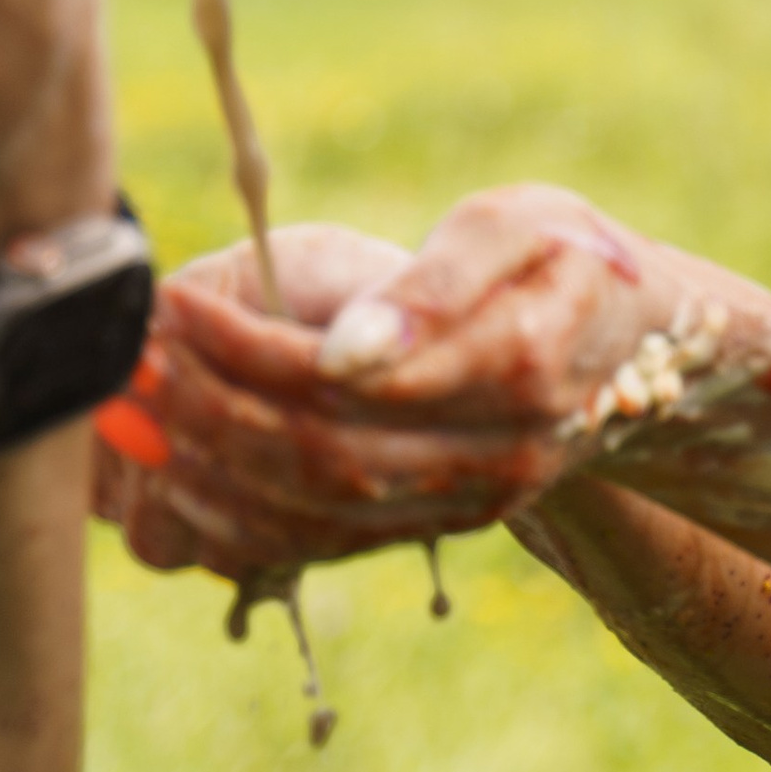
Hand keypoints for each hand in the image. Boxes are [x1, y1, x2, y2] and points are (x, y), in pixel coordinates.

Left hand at [93, 189, 672, 577]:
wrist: (640, 346)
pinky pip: (324, 544)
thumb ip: (434, 282)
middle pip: (319, 458)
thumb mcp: (520, 227)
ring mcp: (468, 503)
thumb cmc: (566, 258)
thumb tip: (344, 348)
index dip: (245, 348)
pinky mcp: (439, 526)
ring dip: (207, 474)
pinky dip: (238, 516)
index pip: (347, 376)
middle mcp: (495, 456)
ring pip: (313, 515)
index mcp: (512, 368)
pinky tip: (179, 469)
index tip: (171, 302)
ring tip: (133, 415)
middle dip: (207, 415)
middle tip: (130, 364)